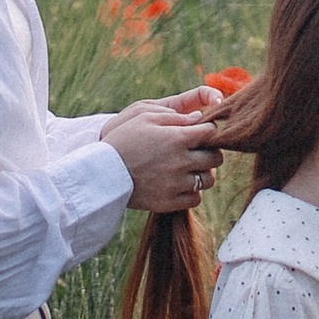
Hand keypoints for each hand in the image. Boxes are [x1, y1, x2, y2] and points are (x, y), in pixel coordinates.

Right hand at [104, 87, 227, 213]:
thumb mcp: (144, 117)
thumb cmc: (123, 139)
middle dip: (211, 151)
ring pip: (209, 180)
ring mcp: (176, 184)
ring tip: (190, 168)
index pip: (212, 133)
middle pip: (216, 158)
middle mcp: (181, 162)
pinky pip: (196, 199)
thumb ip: (174, 116)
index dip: (209, 130)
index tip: (202, 132)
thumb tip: (199, 117)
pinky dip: (193, 191)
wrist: (102, 172)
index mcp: (178, 138)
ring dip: (203, 172)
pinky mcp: (169, 202)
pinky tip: (181, 183)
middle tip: (199, 150)